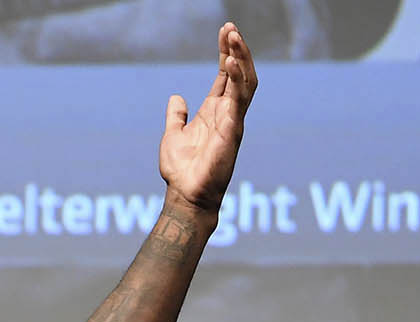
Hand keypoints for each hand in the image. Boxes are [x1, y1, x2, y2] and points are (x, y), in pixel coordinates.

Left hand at [159, 22, 255, 213]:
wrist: (186, 195)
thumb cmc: (182, 170)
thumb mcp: (173, 135)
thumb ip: (176, 115)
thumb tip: (175, 97)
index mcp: (214, 112)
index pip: (226, 76)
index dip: (227, 53)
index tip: (225, 32)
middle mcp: (228, 113)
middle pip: (240, 74)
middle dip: (237, 50)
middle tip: (230, 28)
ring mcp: (233, 121)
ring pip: (245, 83)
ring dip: (241, 59)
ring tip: (233, 37)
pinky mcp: (232, 130)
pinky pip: (238, 100)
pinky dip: (236, 79)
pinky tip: (230, 62)